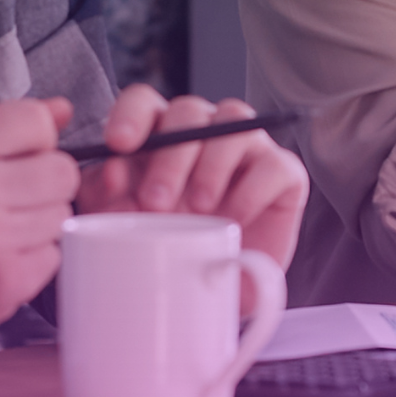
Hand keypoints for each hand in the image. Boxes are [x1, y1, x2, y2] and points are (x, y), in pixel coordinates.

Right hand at [0, 97, 79, 358]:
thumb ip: (3, 127)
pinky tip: (0, 259)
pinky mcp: (5, 281)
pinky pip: (53, 256)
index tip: (18, 160)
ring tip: (1, 231)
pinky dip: (33, 259)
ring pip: (61, 214)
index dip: (37, 142)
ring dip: (40, 223)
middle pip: (62, 170)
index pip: (36, 122)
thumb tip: (64, 109)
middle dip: (46, 185)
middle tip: (13, 200)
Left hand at [74, 85, 308, 272]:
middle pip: (188, 110)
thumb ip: (112, 196)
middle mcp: (205, 130)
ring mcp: (247, 147)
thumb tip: (112, 172)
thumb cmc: (166, 248)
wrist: (214, 295)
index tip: (118, 145)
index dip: (130, 115)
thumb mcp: (126, 224)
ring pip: (234, 119)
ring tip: (199, 207)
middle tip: (156, 201)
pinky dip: (252, 190)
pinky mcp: (284, 173)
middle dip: (170, 154)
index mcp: (160, 133)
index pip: (143, 101)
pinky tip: (234, 220)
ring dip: (211, 163)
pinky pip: (274, 162)